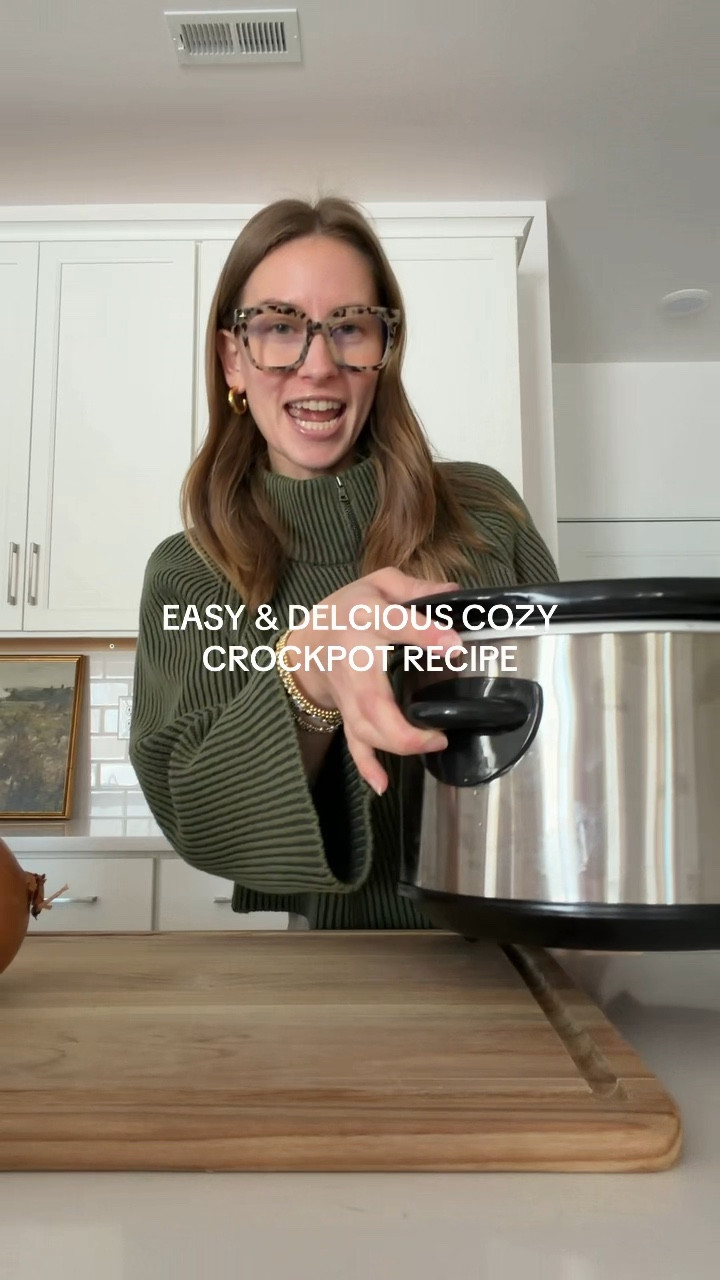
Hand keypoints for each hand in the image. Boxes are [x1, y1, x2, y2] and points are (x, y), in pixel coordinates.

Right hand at [286, 568, 460, 794]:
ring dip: (395, 745)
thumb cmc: (350, 610)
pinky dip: (366, 766)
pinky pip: (353, 743)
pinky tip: (382, 785)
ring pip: (364, 728)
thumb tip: (455, 594)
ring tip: (433, 745)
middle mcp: (353, 660)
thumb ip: (416, 589)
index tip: (454, 648)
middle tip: (441, 731)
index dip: (424, 635)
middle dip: (404, 724)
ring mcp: (348, 694)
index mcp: (365, 619)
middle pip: (372, 699)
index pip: (393, 625)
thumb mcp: (380, 584)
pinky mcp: (347, 713)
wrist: (308, 641)